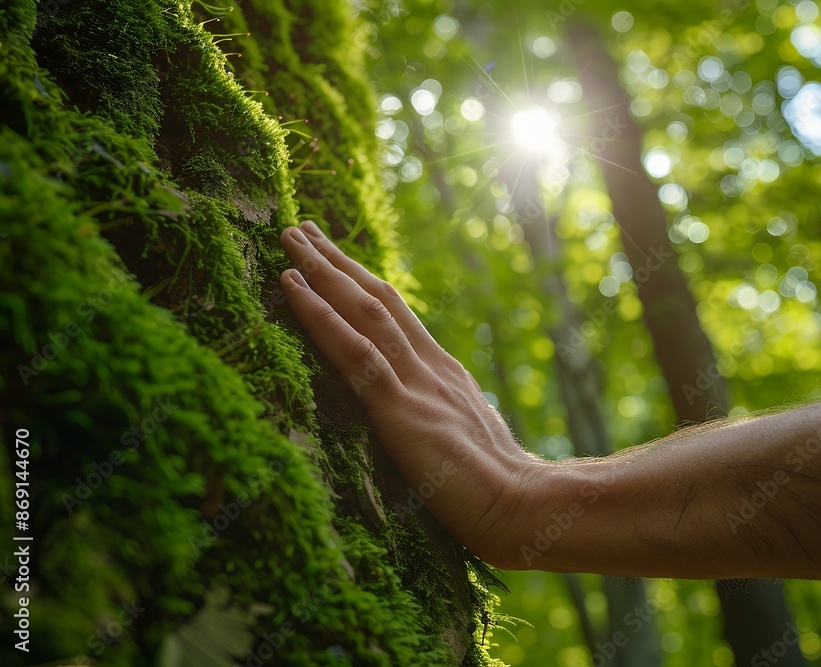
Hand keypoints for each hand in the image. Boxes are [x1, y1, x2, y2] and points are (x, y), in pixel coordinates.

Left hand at [279, 221, 541, 565]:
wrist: (523, 506)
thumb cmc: (496, 488)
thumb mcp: (467, 439)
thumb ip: (442, 417)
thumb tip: (424, 415)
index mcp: (443, 373)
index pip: (397, 316)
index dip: (362, 283)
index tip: (335, 259)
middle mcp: (429, 366)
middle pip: (377, 298)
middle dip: (337, 262)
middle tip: (301, 229)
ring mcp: (415, 383)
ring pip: (362, 311)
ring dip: (323, 271)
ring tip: (291, 240)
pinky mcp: (400, 410)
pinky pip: (354, 353)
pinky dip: (320, 316)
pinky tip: (291, 289)